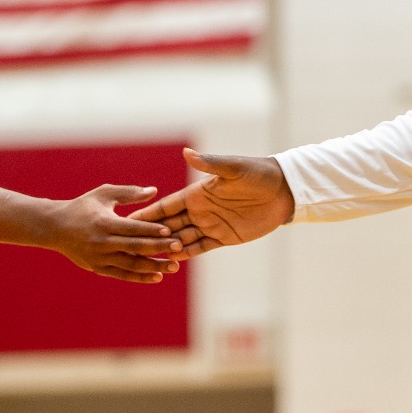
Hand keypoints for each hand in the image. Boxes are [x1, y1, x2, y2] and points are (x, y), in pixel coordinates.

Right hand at [43, 184, 183, 283]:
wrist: (55, 227)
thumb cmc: (83, 207)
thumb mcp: (104, 194)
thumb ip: (129, 193)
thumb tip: (154, 191)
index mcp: (104, 222)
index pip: (132, 228)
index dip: (151, 230)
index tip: (170, 231)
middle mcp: (101, 242)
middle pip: (134, 247)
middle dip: (158, 248)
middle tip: (179, 247)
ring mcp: (99, 257)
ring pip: (130, 264)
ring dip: (153, 266)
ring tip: (174, 266)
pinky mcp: (97, 268)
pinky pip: (122, 274)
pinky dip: (139, 277)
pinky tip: (157, 277)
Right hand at [131, 151, 295, 256]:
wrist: (283, 190)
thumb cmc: (258, 173)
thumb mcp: (233, 169)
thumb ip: (209, 165)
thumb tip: (186, 153)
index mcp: (198, 193)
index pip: (167, 205)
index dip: (148, 213)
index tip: (128, 219)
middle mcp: (201, 210)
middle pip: (170, 224)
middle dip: (152, 234)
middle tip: (129, 244)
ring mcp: (211, 224)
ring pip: (182, 238)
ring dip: (167, 246)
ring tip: (148, 256)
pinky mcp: (225, 237)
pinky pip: (201, 247)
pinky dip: (187, 253)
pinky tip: (173, 260)